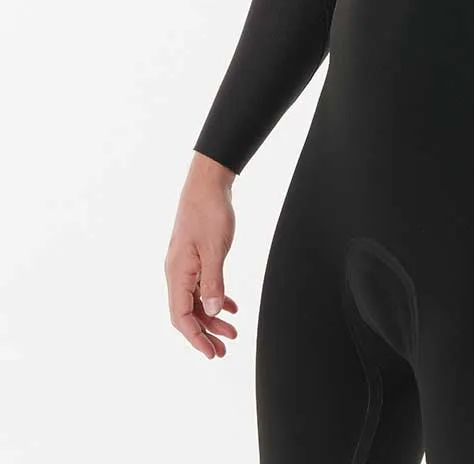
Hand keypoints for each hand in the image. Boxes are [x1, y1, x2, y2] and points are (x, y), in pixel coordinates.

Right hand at [164, 153, 239, 358]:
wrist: (207, 184)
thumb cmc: (209, 213)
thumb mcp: (215, 249)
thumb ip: (213, 282)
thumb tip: (212, 312)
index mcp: (177, 273)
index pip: (181, 317)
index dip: (196, 337)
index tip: (212, 353)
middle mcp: (177, 273)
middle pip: (188, 313)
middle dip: (205, 333)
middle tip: (225, 349)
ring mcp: (185, 265)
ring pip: (196, 300)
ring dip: (212, 317)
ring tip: (232, 331)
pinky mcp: (195, 257)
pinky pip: (202, 286)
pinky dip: (215, 298)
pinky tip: (230, 306)